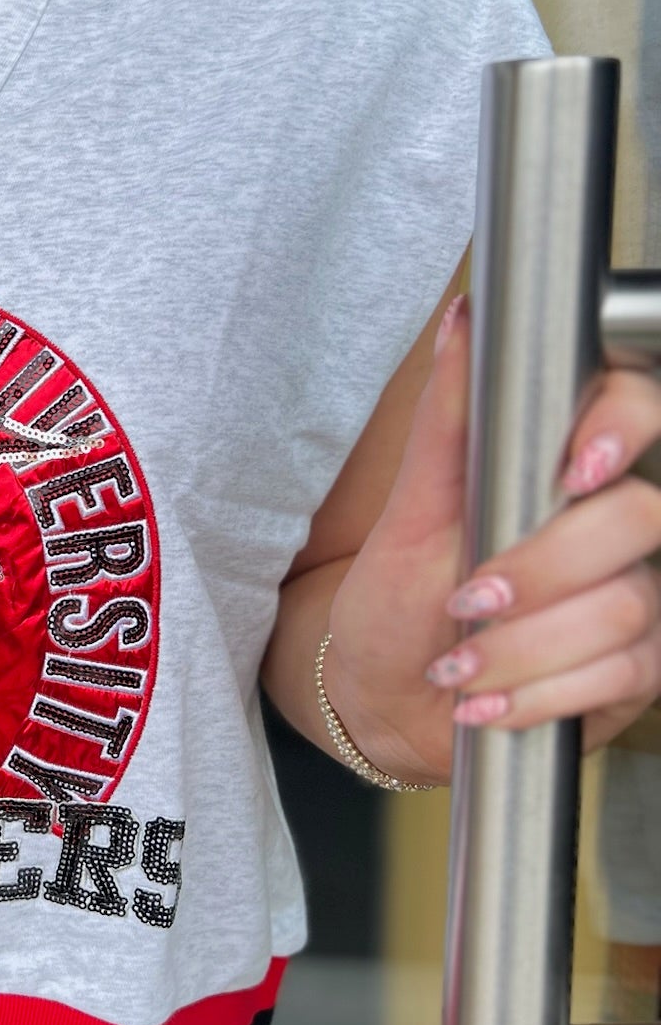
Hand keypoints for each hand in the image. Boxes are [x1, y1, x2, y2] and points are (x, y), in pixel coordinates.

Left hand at [323, 292, 660, 783]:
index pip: (640, 409)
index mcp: (566, 470)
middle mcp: (617, 526)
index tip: (575, 468)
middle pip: (638, 518)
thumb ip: (447, 421)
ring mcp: (639, 596)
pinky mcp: (639, 670)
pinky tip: (486, 702)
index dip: (625, 425)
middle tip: (472, 597)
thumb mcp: (410, 512)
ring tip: (457, 663)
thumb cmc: (397, 597)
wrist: (389, 697)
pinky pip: (621, 673)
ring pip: (625, 607)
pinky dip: (539, 693)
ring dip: (524, 647)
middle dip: (546, 569)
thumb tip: (462, 322)